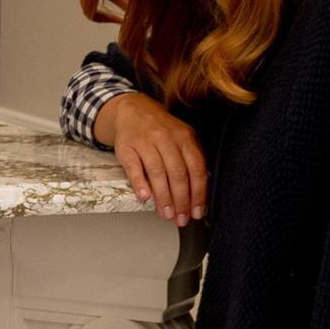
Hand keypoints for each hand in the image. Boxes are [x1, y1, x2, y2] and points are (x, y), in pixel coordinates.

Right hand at [95, 93, 206, 226]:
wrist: (132, 110)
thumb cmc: (161, 129)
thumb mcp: (182, 137)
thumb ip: (193, 159)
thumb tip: (203, 188)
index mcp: (184, 137)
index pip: (196, 169)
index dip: (198, 193)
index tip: (196, 212)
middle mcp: (166, 138)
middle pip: (178, 173)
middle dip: (181, 200)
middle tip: (181, 218)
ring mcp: (145, 142)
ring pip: (158, 172)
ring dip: (163, 197)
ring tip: (166, 214)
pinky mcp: (126, 147)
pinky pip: (134, 167)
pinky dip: (139, 183)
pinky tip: (145, 197)